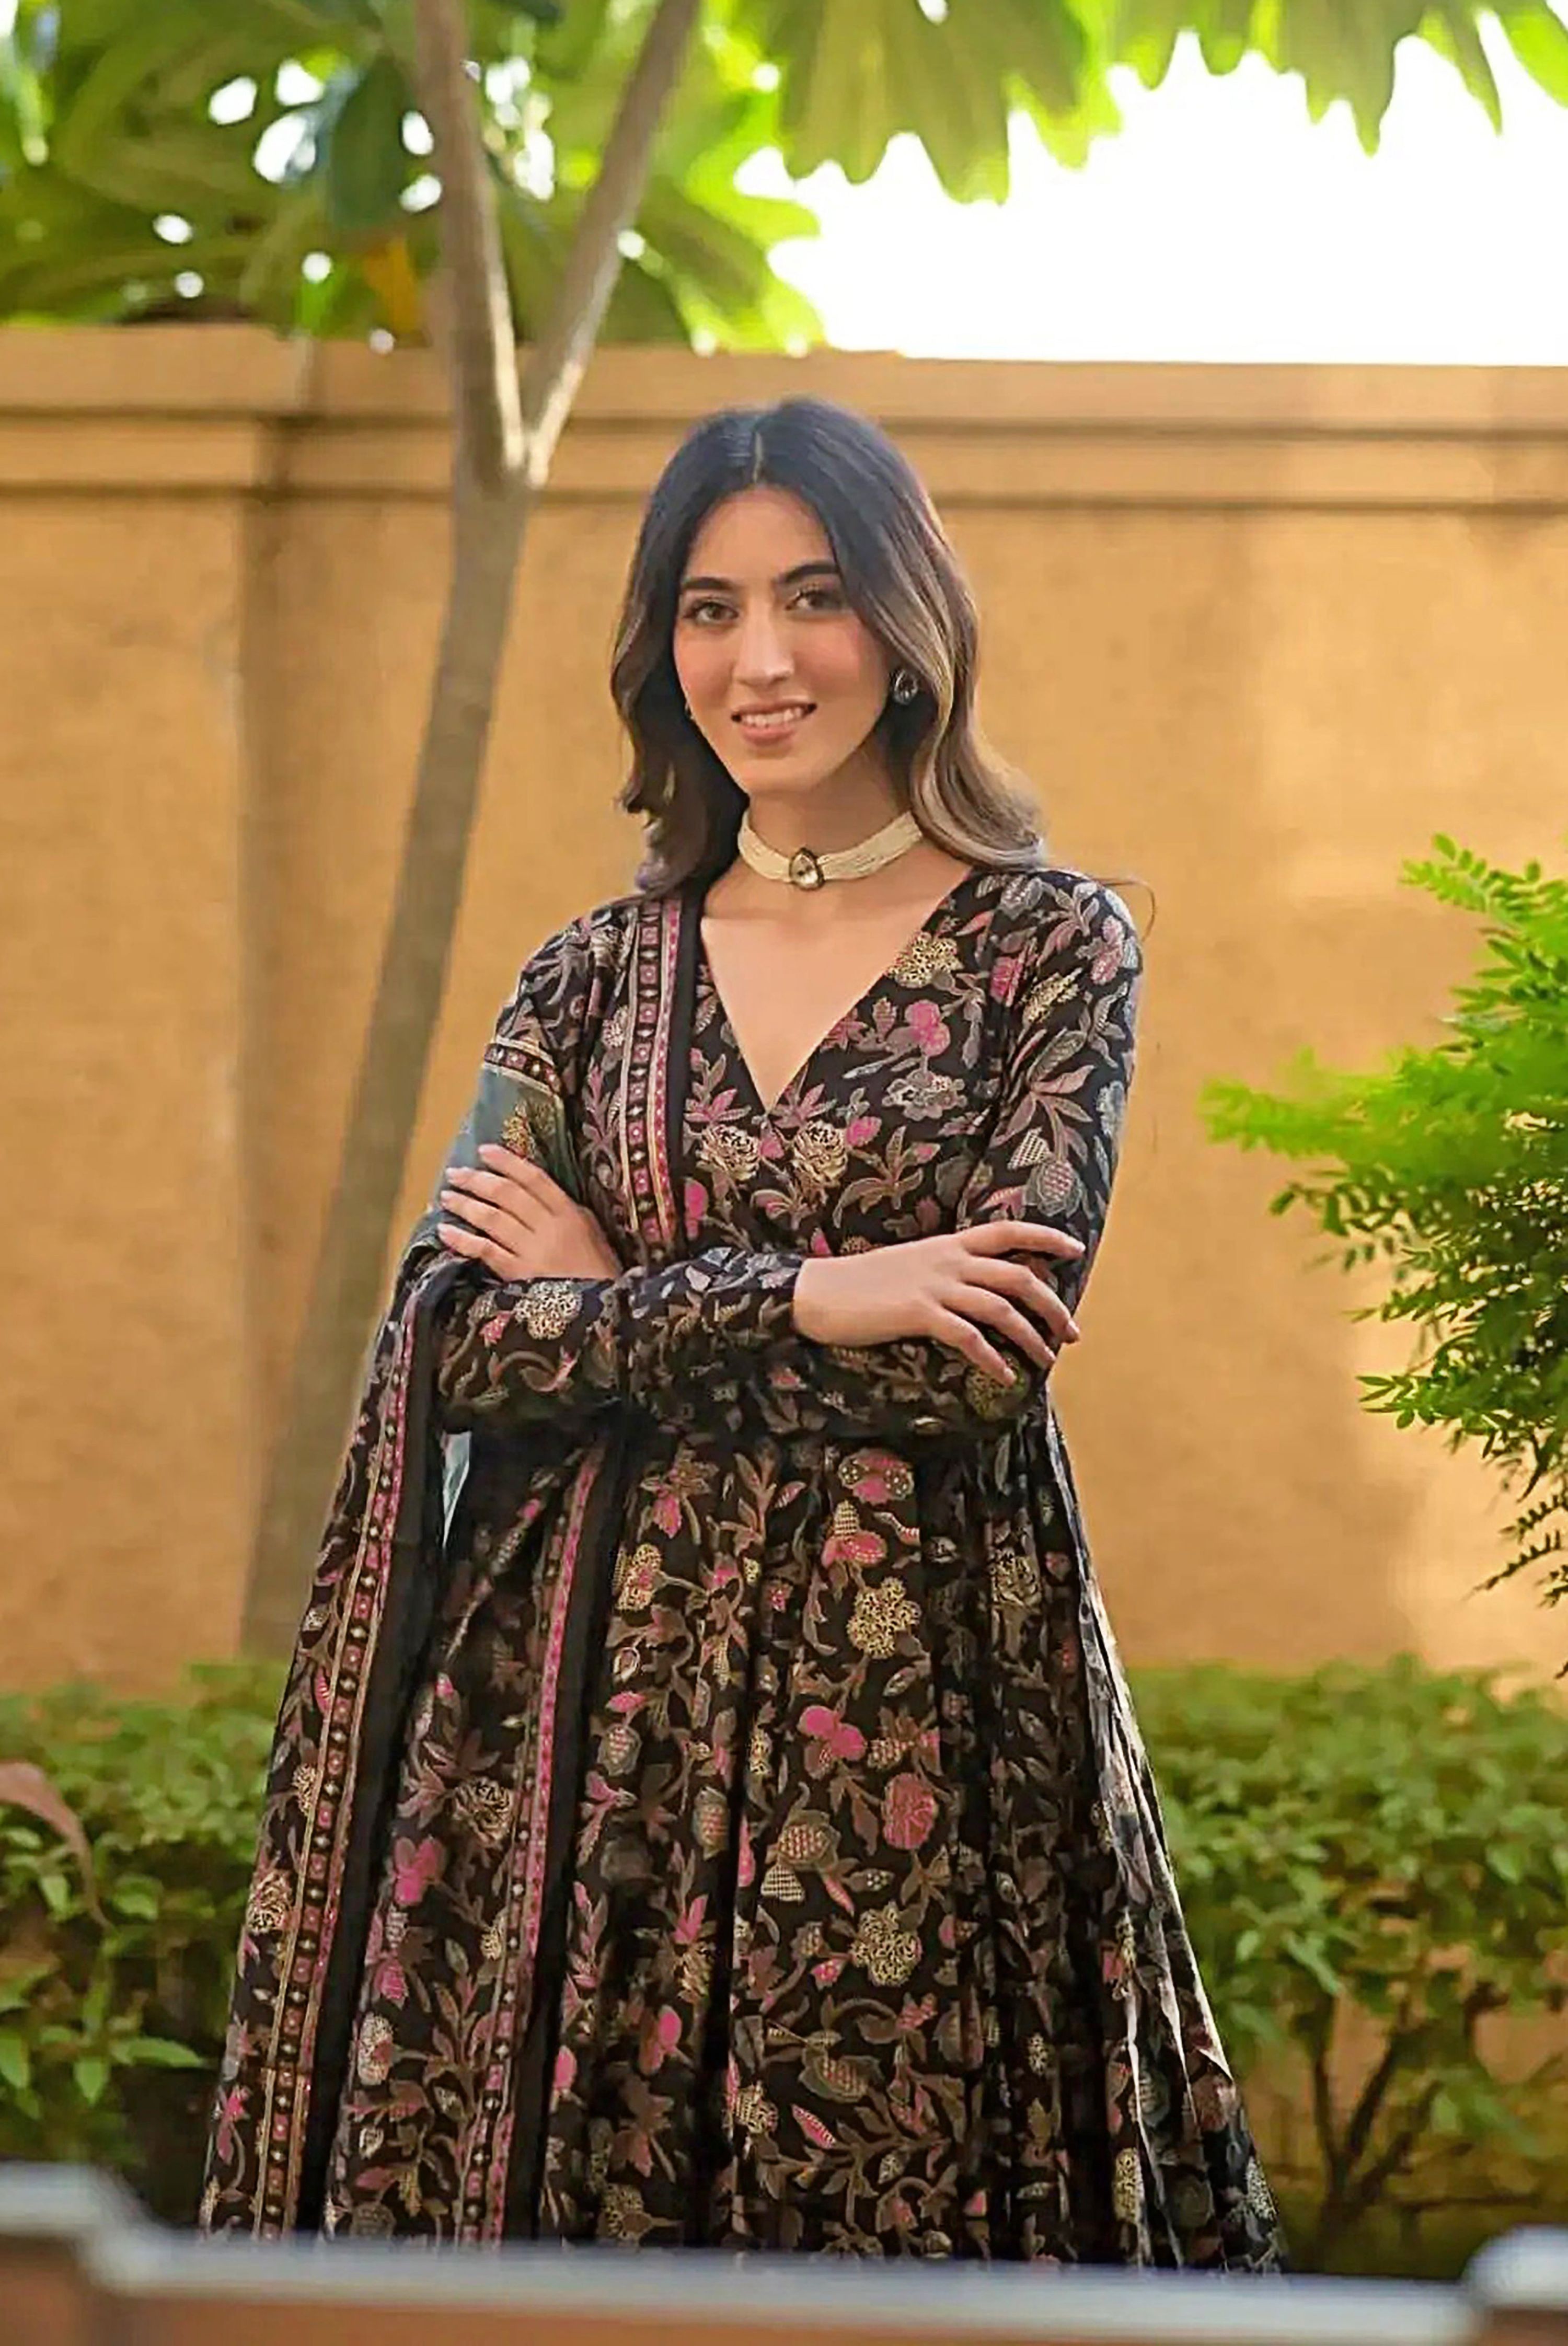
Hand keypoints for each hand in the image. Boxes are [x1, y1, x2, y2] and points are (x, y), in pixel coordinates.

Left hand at [437, 1144, 620, 1281]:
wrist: (603, 1317)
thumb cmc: (601, 1275)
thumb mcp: (595, 1237)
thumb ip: (572, 1214)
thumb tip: (544, 1195)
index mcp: (571, 1214)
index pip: (534, 1179)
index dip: (507, 1162)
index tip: (484, 1151)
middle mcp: (550, 1228)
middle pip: (508, 1195)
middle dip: (478, 1181)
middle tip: (455, 1173)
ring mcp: (533, 1252)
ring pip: (493, 1219)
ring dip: (466, 1205)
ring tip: (446, 1197)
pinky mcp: (519, 1276)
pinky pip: (486, 1252)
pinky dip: (463, 1240)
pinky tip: (445, 1232)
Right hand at [791, 1223, 1083, 1385]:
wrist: (818, 1291)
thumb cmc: (863, 1283)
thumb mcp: (913, 1264)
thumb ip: (949, 1270)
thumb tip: (985, 1287)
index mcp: (949, 1244)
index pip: (1008, 1230)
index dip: (1046, 1238)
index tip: (1076, 1249)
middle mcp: (948, 1260)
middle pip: (1017, 1276)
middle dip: (1052, 1305)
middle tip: (1073, 1333)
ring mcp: (934, 1286)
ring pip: (1000, 1308)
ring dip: (1031, 1337)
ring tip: (1047, 1361)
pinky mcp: (918, 1313)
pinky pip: (968, 1337)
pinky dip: (992, 1358)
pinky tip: (1005, 1376)